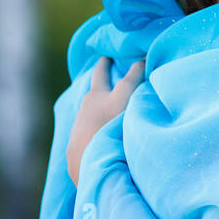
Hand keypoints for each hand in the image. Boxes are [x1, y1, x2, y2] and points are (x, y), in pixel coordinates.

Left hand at [67, 56, 144, 186]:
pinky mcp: (76, 151)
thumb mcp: (126, 97)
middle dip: (99, 91)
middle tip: (105, 85)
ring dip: (98, 116)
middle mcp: (83, 112)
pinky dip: (95, 138)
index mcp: (95, 96)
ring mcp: (77, 132)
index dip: (104, 64)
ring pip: (89, 119)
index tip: (106, 56)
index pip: (100, 74)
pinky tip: (103, 144)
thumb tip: (142, 57)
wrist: (90, 162)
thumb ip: (134, 77)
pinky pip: (88, 140)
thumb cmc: (109, 124)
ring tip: (108, 118)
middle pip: (91, 97)